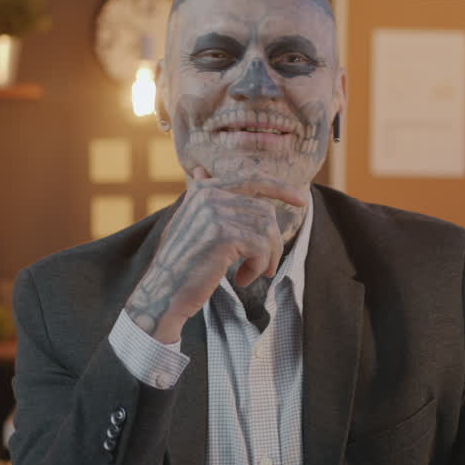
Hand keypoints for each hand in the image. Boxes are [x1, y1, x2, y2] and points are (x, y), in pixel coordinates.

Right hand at [124, 166, 306, 343]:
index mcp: (204, 190)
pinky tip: (242, 279)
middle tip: (268, 267)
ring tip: (253, 274)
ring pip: (267, 229)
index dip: (280, 187)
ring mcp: (215, 212)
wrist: (163, 293)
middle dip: (273, 241)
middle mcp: (209, 194)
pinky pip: (261, 247)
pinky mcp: (223, 234)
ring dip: (266, 257)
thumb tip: (201, 171)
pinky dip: (258, 267)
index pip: (251, 178)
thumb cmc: (181, 264)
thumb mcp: (189, 223)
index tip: (301, 200)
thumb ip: (201, 198)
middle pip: (264, 210)